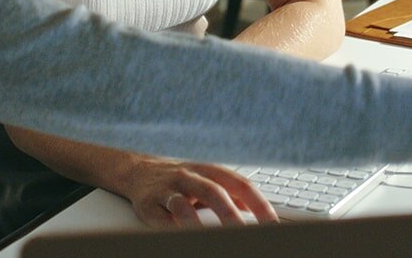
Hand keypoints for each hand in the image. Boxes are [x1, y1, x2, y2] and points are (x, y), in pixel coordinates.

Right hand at [115, 158, 279, 227]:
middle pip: (213, 193)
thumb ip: (235, 194)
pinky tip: (179, 237)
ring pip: (182, 204)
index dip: (258, 204)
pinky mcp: (147, 203)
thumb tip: (264, 214)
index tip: (272, 225)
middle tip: (245, 235)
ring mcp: (167, 189)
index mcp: (210, 171)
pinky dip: (170, 229)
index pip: (240, 185)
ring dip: (197, 224)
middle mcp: (189, 176)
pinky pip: (158, 217)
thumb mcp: (209, 180)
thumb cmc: (183, 180)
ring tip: (209, 240)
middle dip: (230, 216)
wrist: (138, 171)